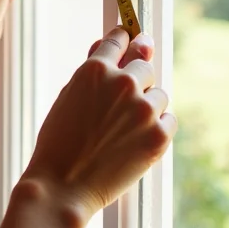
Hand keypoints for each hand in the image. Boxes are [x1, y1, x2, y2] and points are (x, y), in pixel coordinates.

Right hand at [20, 28, 176, 221]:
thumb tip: (108, 43)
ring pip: (159, 95)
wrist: (63, 187)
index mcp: (95, 70)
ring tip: (123, 130)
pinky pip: (169, 120)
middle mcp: (122, 84)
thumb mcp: (68, 96)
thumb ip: (92, 69)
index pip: (120, 40)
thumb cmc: (59, 142)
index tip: (131, 40)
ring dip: (147, 106)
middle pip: (145, 66)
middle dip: (137, 79)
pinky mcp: (159, 136)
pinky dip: (157, 128)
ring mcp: (144, 110)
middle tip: (122, 102)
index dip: (126, 40)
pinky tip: (136, 140)